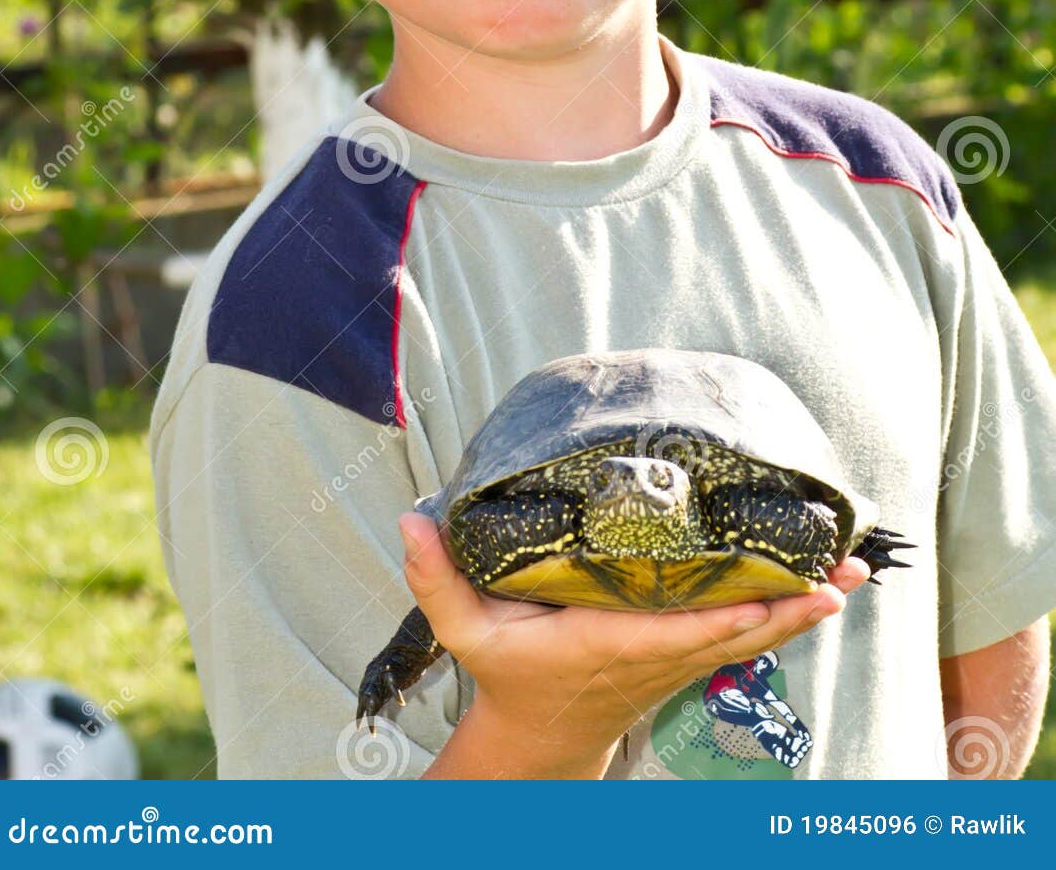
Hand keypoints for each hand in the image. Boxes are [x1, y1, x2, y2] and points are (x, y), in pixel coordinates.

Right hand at [399, 513, 869, 766]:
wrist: (539, 741)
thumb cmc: (509, 675)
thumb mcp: (466, 632)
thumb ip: (438, 577)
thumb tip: (409, 519)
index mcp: (609, 645)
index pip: (677, 631)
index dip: (728, 615)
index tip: (774, 593)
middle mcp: (656, 655)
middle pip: (736, 632)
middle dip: (791, 607)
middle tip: (843, 577)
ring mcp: (680, 660)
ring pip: (752, 634)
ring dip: (802, 607)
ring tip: (852, 574)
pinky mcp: (690, 656)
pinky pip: (747, 633)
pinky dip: (787, 611)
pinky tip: (822, 585)